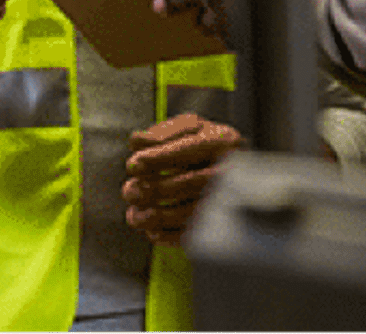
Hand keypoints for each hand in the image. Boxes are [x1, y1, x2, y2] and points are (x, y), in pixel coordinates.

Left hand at [122, 112, 244, 245]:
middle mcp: (230, 169)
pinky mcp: (219, 225)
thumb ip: (163, 134)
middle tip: (129, 190)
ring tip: (133, 215)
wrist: (236, 171)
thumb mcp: (189, 130)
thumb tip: (136, 141)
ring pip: (191, 212)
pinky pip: (193, 235)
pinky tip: (150, 230)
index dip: (160, 157)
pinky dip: (167, 236)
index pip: (191, 148)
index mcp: (222, 140)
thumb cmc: (206, 145)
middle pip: (192, 182)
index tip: (133, 164)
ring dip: (156, 216)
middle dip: (155, 188)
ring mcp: (227, 199)